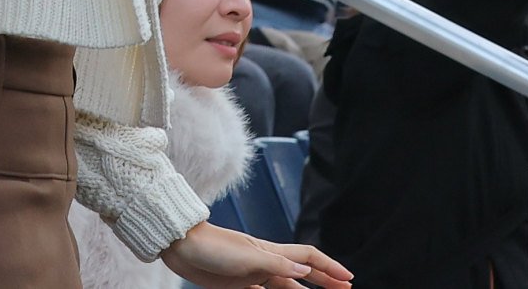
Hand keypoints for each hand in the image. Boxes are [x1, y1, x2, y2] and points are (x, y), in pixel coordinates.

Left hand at [161, 221, 350, 288]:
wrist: (179, 244)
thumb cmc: (211, 246)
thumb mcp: (246, 257)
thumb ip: (276, 264)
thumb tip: (305, 269)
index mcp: (270, 252)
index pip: (308, 258)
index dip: (329, 268)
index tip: (348, 279)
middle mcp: (264, 261)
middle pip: (302, 271)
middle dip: (324, 279)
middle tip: (344, 288)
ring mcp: (251, 271)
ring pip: (285, 282)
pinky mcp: (236, 281)